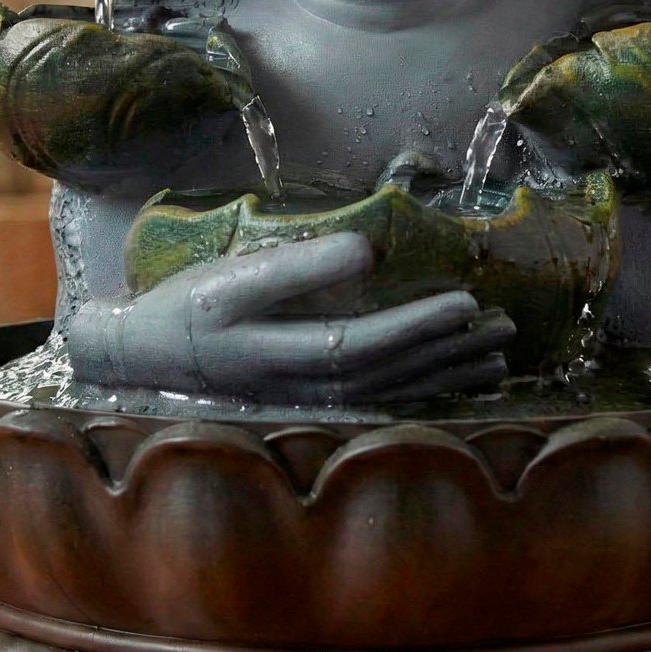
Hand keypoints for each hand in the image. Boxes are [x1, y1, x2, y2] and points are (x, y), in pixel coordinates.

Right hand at [66, 233, 513, 404]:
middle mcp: (306, 386)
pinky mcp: (314, 400)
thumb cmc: (187, 306)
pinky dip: (425, 390)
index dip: (418, 326)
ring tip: (497, 354)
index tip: (466, 301)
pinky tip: (456, 380)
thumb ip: (298, 269)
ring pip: (393, 391)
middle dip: (451, 351)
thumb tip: (367, 251)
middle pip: (393, 372)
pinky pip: (381, 400)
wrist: (145, 355)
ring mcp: (312, 400)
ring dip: (448, 373)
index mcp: (284, 354)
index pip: (366, 343)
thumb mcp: (231, 279)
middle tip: (505, 326)